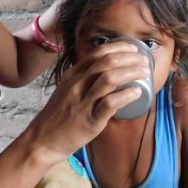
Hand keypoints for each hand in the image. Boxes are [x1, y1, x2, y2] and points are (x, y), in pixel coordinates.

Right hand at [25, 41, 150, 163]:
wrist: (42, 140)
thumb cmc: (58, 116)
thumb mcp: (66, 90)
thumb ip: (83, 79)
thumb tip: (107, 72)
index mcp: (73, 75)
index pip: (98, 53)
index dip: (119, 48)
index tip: (134, 49)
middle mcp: (77, 85)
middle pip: (107, 62)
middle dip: (130, 58)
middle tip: (144, 61)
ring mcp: (82, 102)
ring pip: (109, 79)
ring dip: (131, 73)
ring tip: (144, 74)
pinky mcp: (89, 120)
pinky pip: (110, 103)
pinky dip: (126, 95)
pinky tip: (137, 93)